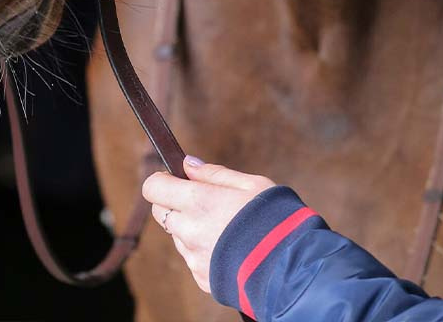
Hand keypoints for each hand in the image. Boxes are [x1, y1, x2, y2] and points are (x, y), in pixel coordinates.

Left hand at [142, 156, 275, 292]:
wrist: (289, 265)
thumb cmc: (274, 217)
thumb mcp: (251, 184)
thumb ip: (215, 174)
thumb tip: (188, 164)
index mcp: (199, 202)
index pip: (154, 187)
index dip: (163, 180)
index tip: (177, 178)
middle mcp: (189, 231)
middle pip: (160, 212)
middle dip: (174, 202)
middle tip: (203, 199)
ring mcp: (194, 257)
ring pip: (177, 235)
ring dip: (189, 226)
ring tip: (224, 225)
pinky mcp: (201, 278)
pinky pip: (192, 257)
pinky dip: (203, 249)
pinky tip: (228, 245)